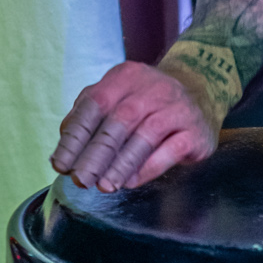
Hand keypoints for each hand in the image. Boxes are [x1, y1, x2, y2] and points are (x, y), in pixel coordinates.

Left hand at [51, 60, 219, 192]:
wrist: (201, 91)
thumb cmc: (148, 100)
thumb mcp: (117, 95)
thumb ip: (89, 113)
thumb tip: (64, 143)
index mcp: (125, 76)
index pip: (94, 105)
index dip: (75, 137)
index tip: (61, 164)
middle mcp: (152, 88)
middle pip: (118, 122)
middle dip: (95, 155)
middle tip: (80, 179)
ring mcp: (177, 108)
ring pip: (144, 137)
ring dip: (120, 165)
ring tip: (103, 186)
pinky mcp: (195, 130)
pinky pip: (169, 151)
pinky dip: (147, 168)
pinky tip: (130, 182)